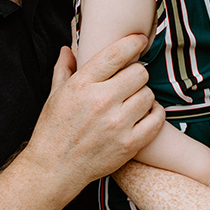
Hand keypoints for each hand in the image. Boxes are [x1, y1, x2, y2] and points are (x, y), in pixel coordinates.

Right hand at [25, 36, 164, 192]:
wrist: (54, 169)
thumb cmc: (53, 129)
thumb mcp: (54, 94)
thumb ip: (64, 68)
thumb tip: (69, 47)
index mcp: (82, 84)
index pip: (116, 54)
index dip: (133, 43)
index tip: (140, 40)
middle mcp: (101, 101)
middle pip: (139, 73)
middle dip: (137, 73)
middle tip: (131, 80)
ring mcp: (117, 124)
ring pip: (149, 95)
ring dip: (143, 95)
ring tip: (133, 100)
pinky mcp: (129, 144)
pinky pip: (156, 119)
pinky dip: (155, 114)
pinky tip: (145, 114)